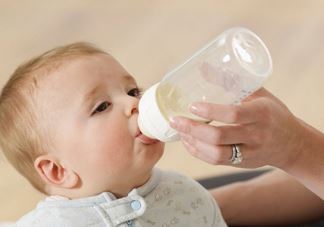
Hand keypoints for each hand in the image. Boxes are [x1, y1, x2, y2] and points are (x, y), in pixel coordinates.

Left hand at [169, 88, 305, 168]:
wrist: (292, 143)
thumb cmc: (273, 113)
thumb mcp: (259, 93)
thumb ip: (231, 81)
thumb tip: (202, 66)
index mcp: (261, 113)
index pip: (233, 114)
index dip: (210, 111)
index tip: (192, 106)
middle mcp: (255, 135)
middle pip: (219, 137)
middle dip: (193, 129)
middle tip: (175, 120)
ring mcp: (249, 152)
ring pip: (216, 154)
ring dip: (193, 143)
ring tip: (179, 131)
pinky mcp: (242, 163)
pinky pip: (216, 161)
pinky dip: (198, 152)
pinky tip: (188, 142)